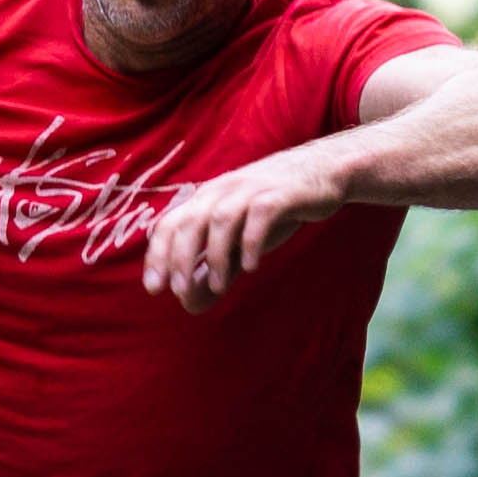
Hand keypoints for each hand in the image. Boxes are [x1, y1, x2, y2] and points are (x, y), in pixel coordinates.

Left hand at [135, 145, 346, 309]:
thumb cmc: (275, 209)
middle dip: (179, 257)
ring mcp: (252, 189)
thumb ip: (216, 268)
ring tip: (217, 286)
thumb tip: (189, 304)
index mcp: (208, 199)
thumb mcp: (241, 241)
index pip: (171, 223)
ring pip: (221, 218)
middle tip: (178, 290)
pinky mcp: (281, 193)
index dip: (158, 255)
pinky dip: (250, 241)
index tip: (153, 288)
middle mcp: (224, 190)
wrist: (324, 173)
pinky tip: (250, 267)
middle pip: (190, 220)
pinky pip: (260, 214)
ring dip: (215, 255)